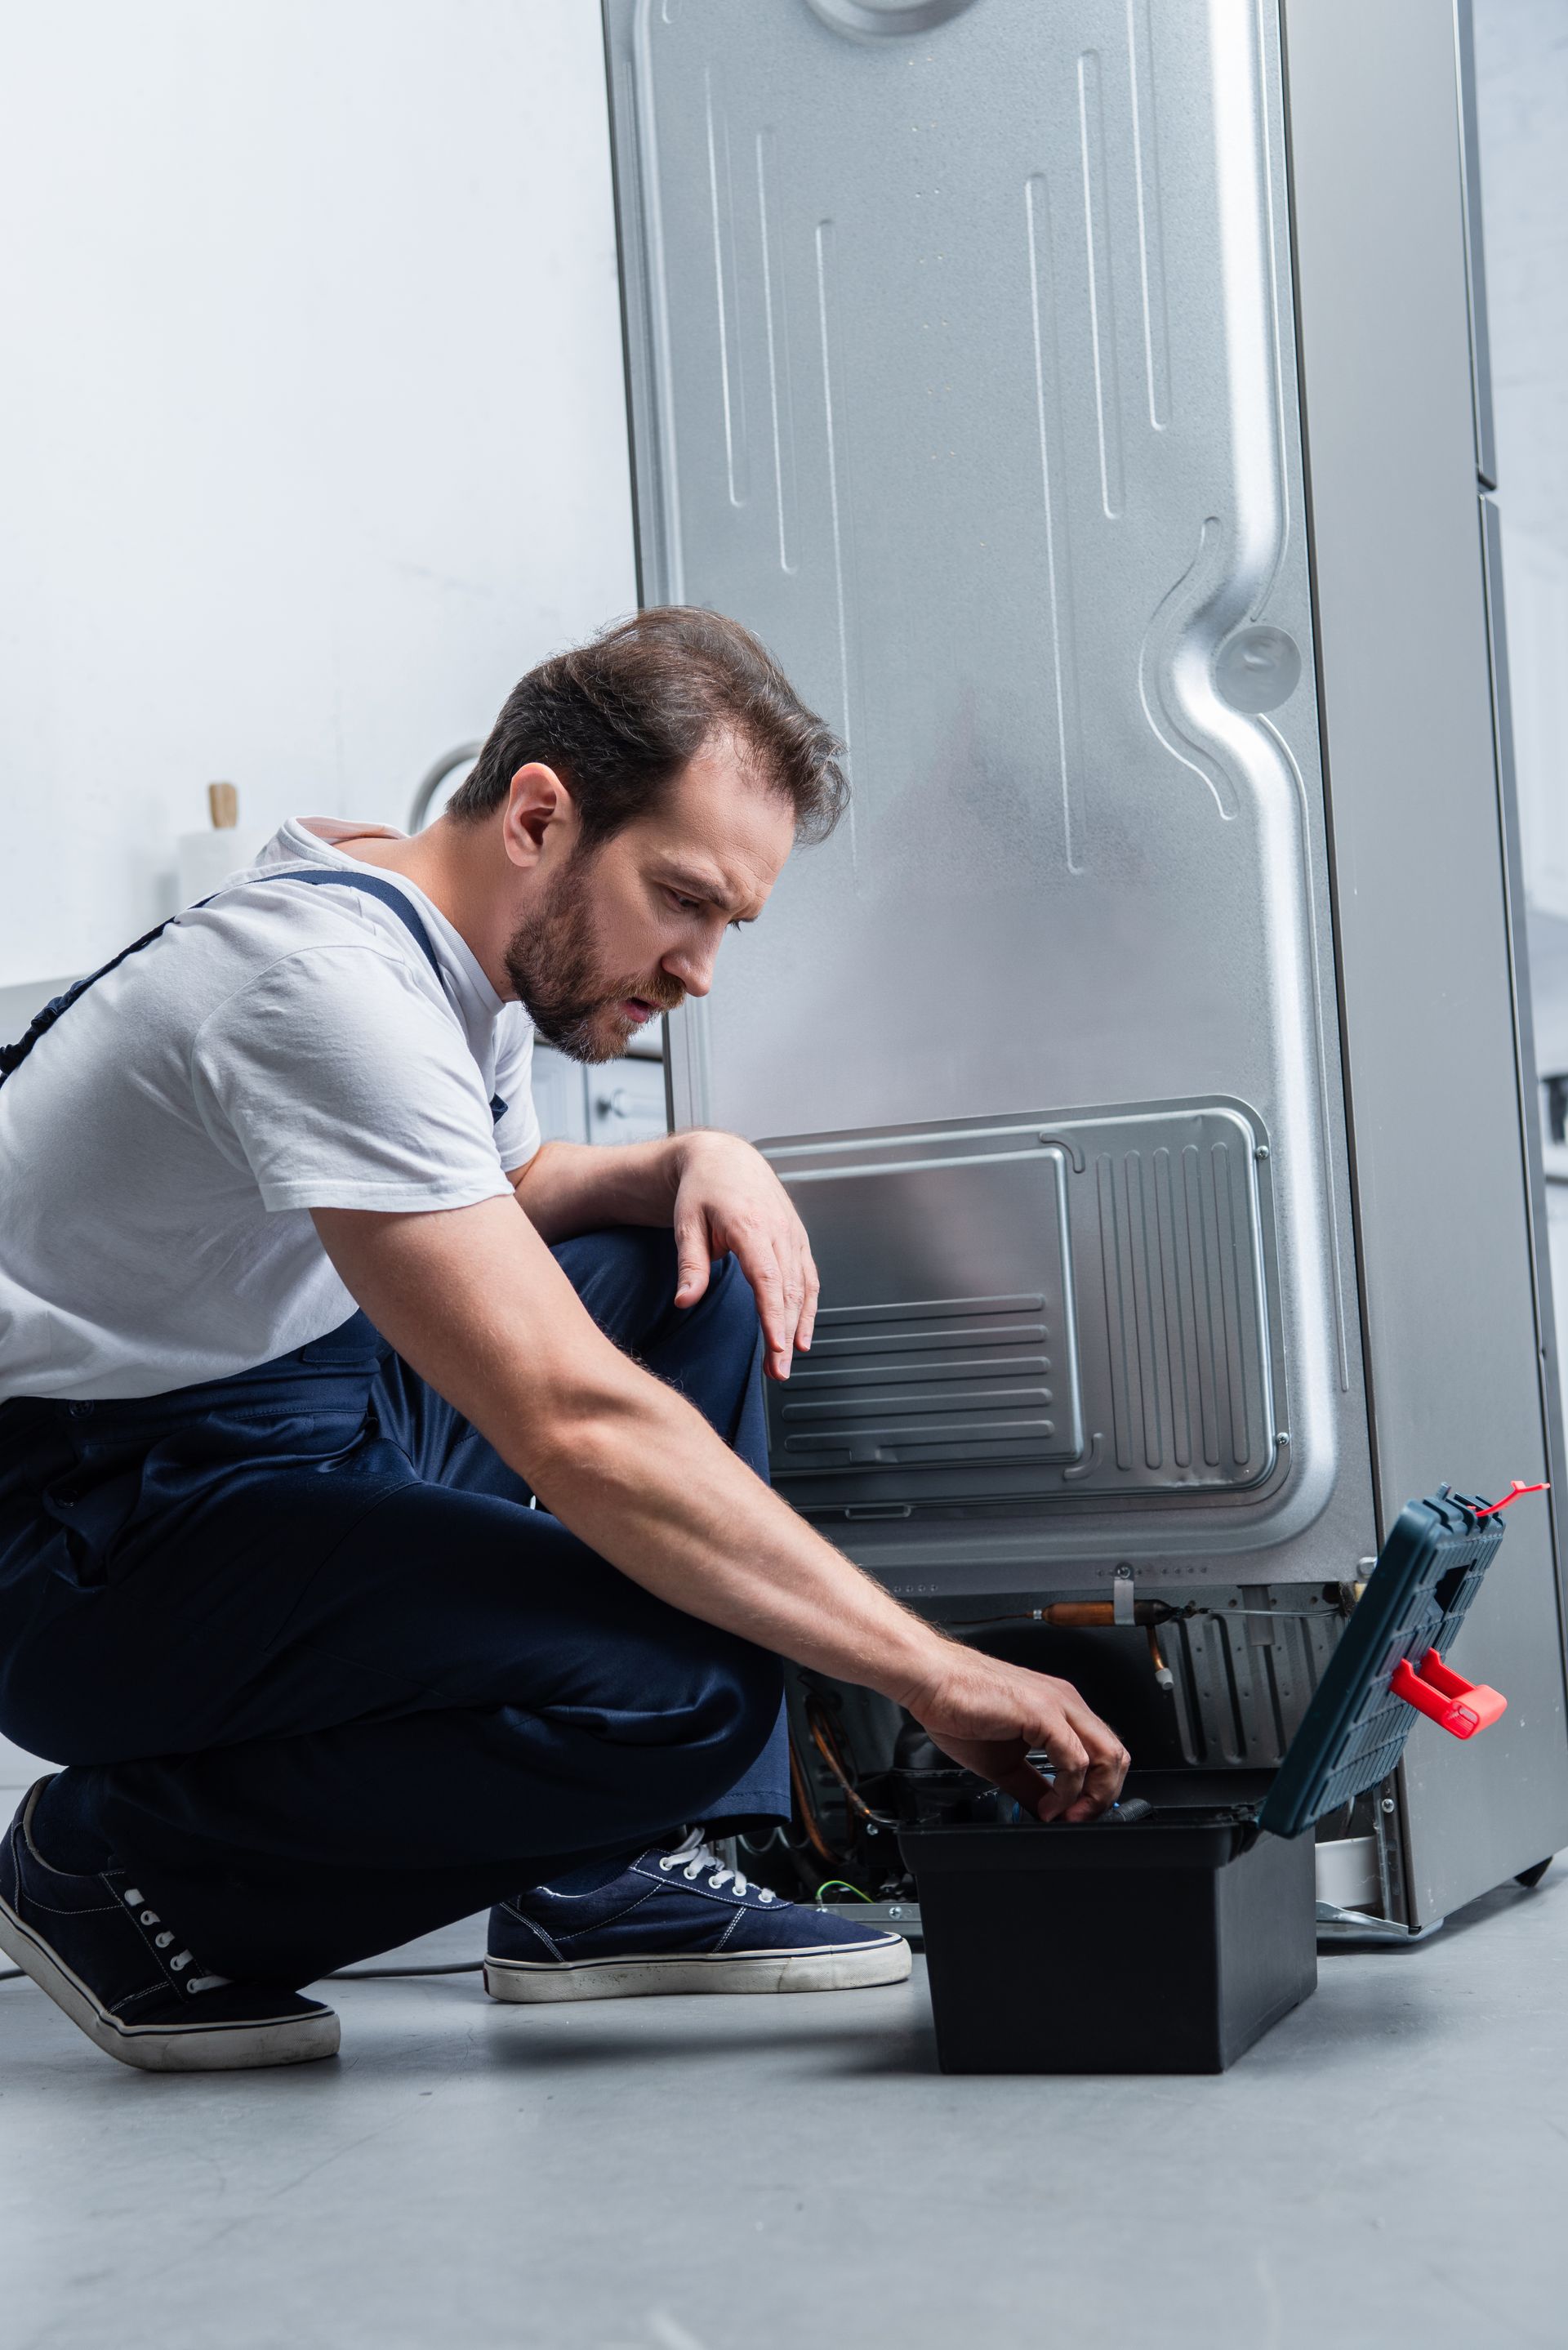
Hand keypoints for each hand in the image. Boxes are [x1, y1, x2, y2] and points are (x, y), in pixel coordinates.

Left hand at [669, 1130, 819, 1380]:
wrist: (725, 1158)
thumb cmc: (703, 1189)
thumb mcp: (686, 1223)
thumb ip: (690, 1264)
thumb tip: (684, 1301)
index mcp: (751, 1225)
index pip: (769, 1279)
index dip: (775, 1316)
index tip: (778, 1347)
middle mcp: (779, 1230)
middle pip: (789, 1291)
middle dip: (786, 1335)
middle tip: (777, 1373)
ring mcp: (793, 1235)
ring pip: (804, 1287)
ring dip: (800, 1327)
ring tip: (788, 1362)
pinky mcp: (797, 1239)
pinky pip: (809, 1277)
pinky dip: (809, 1307)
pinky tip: (801, 1334)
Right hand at [899, 1643, 1130, 1822]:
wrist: (930, 1680)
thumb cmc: (958, 1706)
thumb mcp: (1003, 1761)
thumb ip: (1032, 1785)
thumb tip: (1049, 1811)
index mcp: (1060, 1710)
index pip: (1103, 1753)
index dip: (1097, 1792)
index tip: (1074, 1817)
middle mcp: (1067, 1703)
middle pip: (1116, 1756)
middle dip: (1104, 1797)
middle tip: (1077, 1820)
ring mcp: (1059, 1705)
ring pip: (1108, 1756)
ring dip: (1093, 1797)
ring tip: (1067, 1816)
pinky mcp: (1044, 1713)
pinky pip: (1076, 1760)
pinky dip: (1068, 1792)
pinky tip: (1048, 1805)